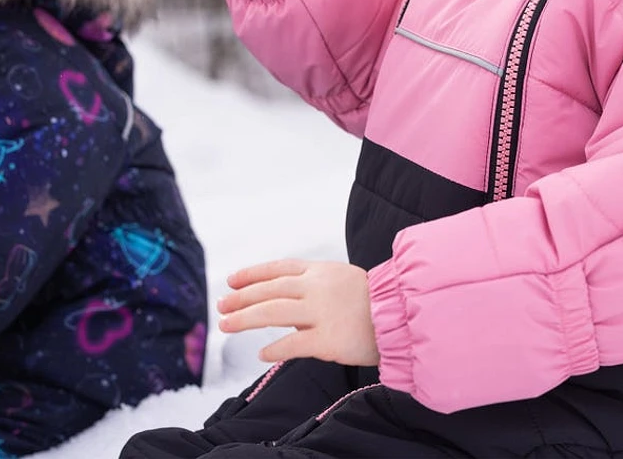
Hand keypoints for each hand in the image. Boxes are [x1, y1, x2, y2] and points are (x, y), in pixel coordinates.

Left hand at [218, 259, 378, 367]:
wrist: (400, 313)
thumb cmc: (371, 298)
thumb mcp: (341, 278)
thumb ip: (313, 284)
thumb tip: (282, 295)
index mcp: (321, 270)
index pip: (279, 268)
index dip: (253, 274)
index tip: (231, 280)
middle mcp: (317, 287)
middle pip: (270, 289)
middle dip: (242, 297)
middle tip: (221, 305)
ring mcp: (322, 312)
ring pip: (274, 312)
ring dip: (246, 318)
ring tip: (226, 325)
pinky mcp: (328, 339)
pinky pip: (294, 344)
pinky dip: (275, 349)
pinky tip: (262, 354)